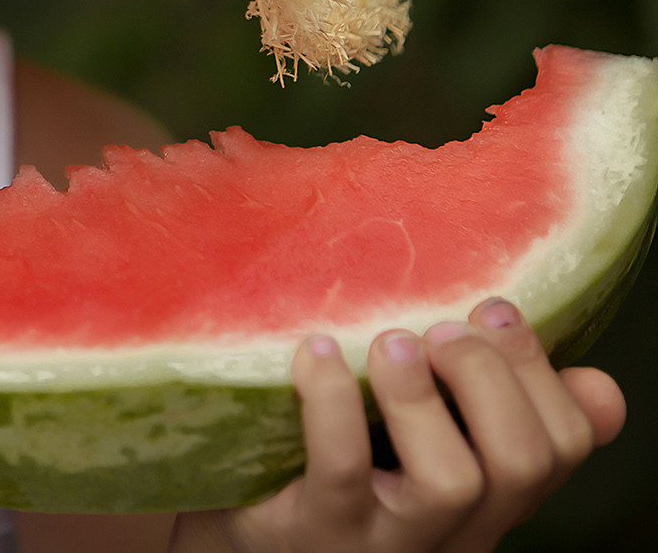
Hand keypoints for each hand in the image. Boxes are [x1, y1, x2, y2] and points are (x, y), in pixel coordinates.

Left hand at [174, 298, 625, 552]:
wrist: (247, 539)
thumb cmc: (335, 470)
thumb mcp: (421, 442)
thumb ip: (489, 409)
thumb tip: (593, 381)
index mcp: (489, 497)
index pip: (561, 447)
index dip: (542, 374)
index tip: (493, 310)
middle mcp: (455, 529)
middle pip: (523, 464)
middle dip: (492, 378)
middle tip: (438, 329)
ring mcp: (388, 539)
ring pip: (452, 481)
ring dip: (423, 396)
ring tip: (388, 343)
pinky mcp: (318, 533)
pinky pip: (340, 471)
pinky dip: (332, 402)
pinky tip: (317, 353)